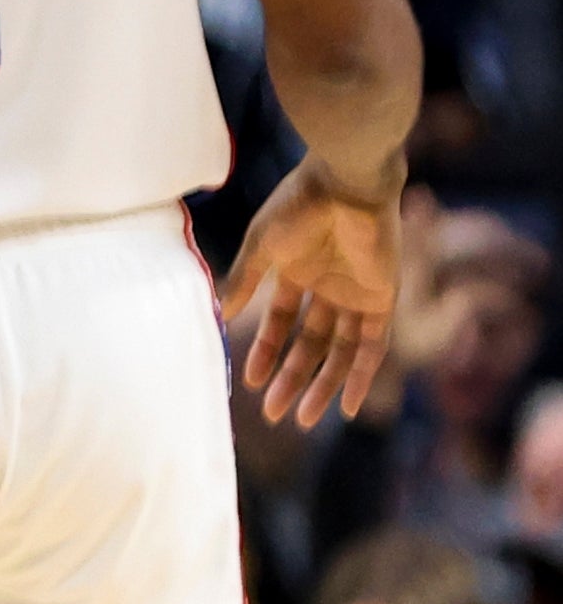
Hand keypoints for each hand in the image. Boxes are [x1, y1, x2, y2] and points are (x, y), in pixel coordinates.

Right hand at [223, 158, 401, 423]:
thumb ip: (246, 280)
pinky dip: (360, 376)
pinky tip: (346, 405)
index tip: (251, 382)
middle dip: (292, 379)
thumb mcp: (262, 247)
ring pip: (339, 352)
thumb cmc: (298, 206)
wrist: (346, 184)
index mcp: (297, 273)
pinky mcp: (383, 299)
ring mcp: (357, 295)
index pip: (280, 323)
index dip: (266, 353)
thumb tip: (221, 312)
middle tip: (275, 415)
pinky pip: (373, 346)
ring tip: (305, 419)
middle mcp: (328, 288)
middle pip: (309, 344)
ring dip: (322, 385)